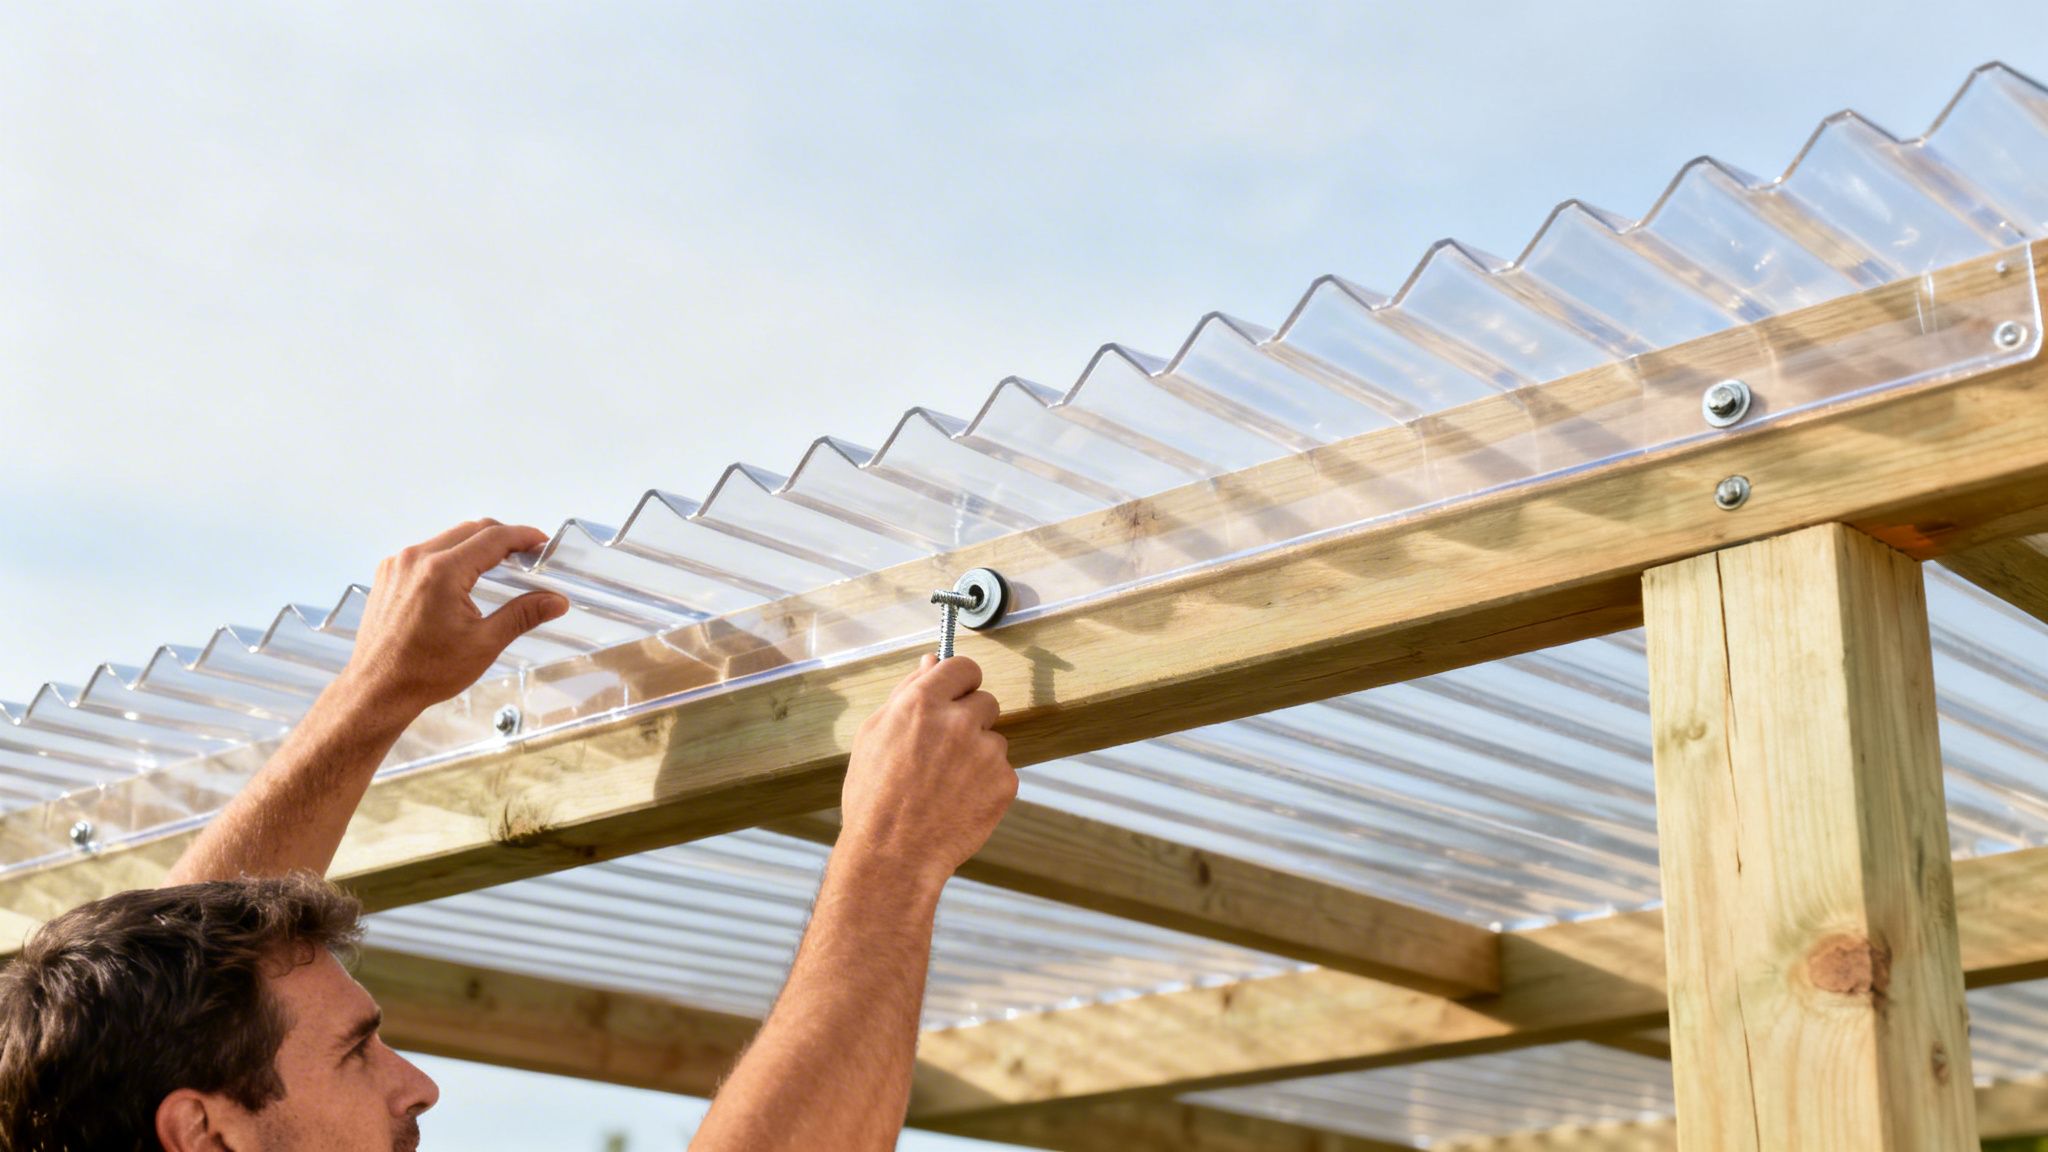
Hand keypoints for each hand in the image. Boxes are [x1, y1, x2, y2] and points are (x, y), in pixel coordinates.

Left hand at [341, 519, 569, 715]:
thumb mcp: (484, 643)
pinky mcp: (388, 574)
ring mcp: (397, 565)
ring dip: (475, 546)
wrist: (378, 689)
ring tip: (497, 566)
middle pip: (470, 531)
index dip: (523, 536)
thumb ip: (523, 615)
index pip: (493, 538)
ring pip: (447, 538)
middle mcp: (415, 559)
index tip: (540, 542)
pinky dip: (450, 556)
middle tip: (525, 555)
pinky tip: (462, 578)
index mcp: (442, 572)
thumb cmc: (426, 671)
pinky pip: (426, 552)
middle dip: (502, 538)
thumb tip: (555, 601)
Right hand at [838, 656, 1013, 890]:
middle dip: (970, 721)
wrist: (893, 856)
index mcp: (922, 702)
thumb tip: (931, 660)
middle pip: (986, 701)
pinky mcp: (1005, 782)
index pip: (964, 666)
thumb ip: (906, 692)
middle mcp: (958, 721)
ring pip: (994, 740)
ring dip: (978, 756)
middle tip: (944, 754)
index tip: (957, 696)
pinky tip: (959, 803)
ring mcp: (986, 752)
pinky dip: (986, 785)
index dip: (961, 682)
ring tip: (945, 786)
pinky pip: (1002, 772)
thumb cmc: (874, 797)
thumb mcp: (874, 735)